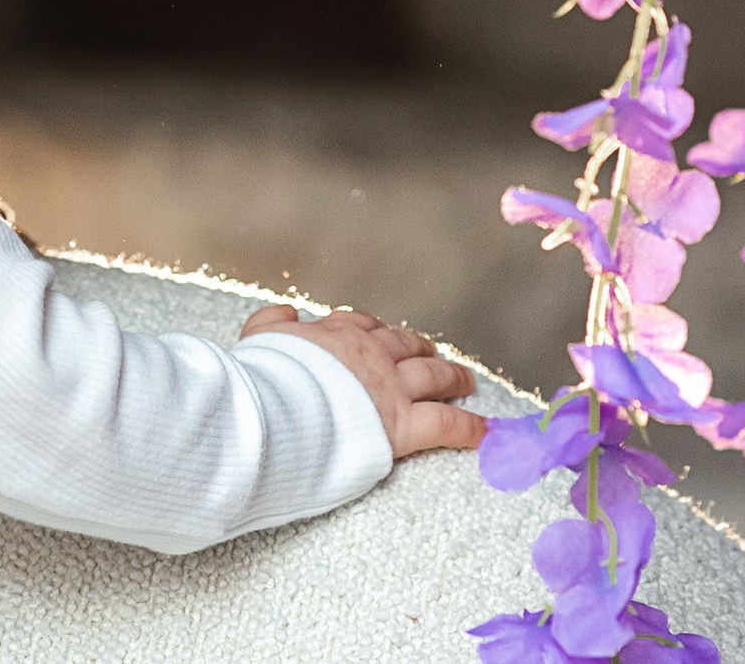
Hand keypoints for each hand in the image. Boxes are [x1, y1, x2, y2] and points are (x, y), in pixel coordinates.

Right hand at [238, 304, 486, 457]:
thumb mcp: (259, 340)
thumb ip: (271, 322)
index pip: (365, 326)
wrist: (272, 412)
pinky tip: (485, 432)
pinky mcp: (402, 425)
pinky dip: (469, 427)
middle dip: (423, 349)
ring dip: (453, 377)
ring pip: (434, 376)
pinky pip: (446, 423)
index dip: (378, 332)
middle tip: (435, 355)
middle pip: (407, 346)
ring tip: (466, 382)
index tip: (383, 337)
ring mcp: (390, 389)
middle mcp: (370, 355)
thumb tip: (288, 312)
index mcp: (336, 336)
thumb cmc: (262, 382)